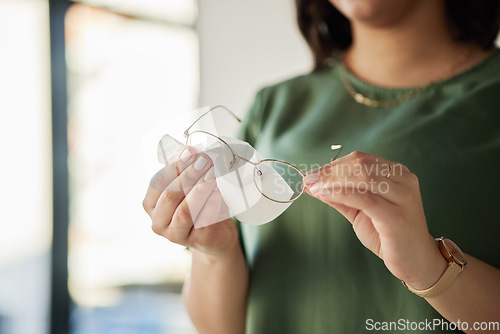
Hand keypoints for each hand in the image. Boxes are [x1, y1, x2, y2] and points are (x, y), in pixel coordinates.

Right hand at [143, 146, 238, 258]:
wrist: (216, 234)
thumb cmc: (199, 205)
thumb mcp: (187, 186)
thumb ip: (184, 170)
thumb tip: (190, 149)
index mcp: (151, 204)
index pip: (157, 182)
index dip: (174, 165)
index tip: (190, 151)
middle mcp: (158, 222)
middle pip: (169, 196)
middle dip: (188, 175)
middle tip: (205, 160)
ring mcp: (175, 235)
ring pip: (185, 211)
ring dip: (200, 190)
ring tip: (213, 174)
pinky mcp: (196, 242)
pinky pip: (203, 221)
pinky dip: (212, 204)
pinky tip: (219, 192)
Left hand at [303, 151, 446, 288]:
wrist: (416, 261)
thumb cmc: (389, 235)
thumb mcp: (360, 211)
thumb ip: (340, 196)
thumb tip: (313, 185)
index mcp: (396, 173)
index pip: (360, 159)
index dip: (333, 164)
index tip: (312, 174)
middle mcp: (403, 180)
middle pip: (360, 165)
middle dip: (330, 171)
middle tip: (309, 180)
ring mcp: (403, 196)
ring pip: (363, 177)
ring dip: (333, 181)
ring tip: (314, 188)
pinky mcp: (397, 215)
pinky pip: (365, 198)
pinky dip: (342, 194)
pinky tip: (326, 195)